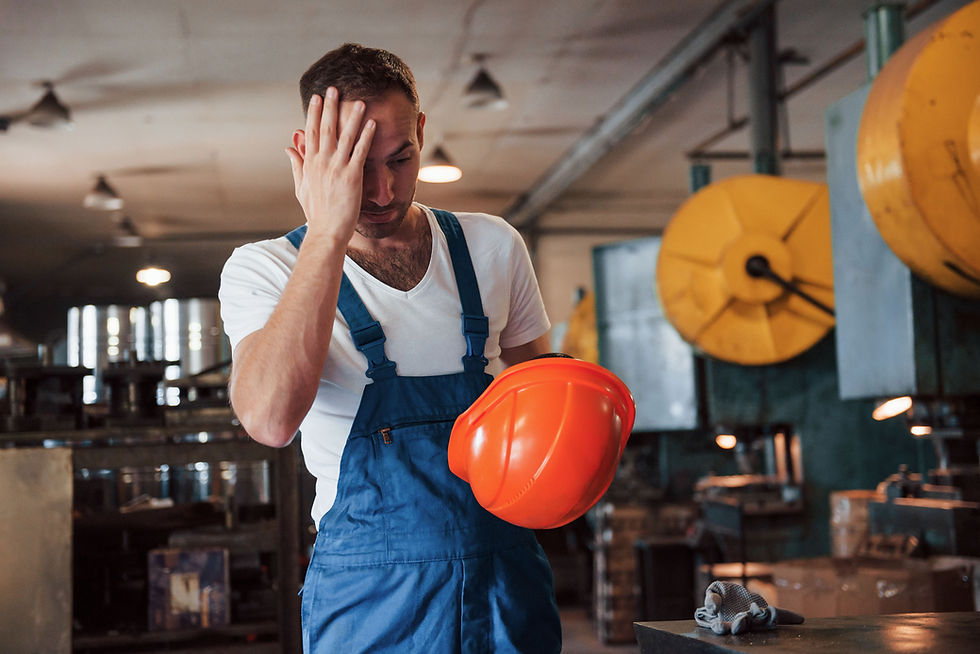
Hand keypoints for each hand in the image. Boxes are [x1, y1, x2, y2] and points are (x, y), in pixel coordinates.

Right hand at [285, 87, 375, 243]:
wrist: (326, 232)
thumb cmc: (316, 213)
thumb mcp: (301, 187)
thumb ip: (296, 165)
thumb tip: (288, 147)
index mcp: (310, 163)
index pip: (310, 132)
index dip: (314, 113)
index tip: (317, 97)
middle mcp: (321, 163)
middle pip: (325, 128)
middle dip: (330, 107)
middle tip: (334, 88)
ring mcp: (336, 169)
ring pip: (344, 137)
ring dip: (352, 117)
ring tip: (359, 101)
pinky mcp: (351, 177)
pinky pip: (360, 152)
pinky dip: (366, 137)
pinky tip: (372, 123)